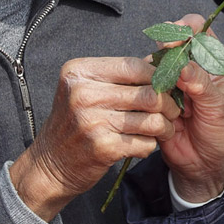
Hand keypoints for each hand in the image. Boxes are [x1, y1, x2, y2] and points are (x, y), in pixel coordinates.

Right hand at [10, 57, 181, 220]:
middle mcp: (83, 94)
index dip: (158, 75)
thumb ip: (121, 74)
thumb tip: (162, 59)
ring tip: (164, 128)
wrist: (50, 164)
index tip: (167, 86)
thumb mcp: (88, 89)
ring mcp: (92, 121)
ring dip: (165, 126)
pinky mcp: (102, 147)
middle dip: (169, 103)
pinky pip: (145, 142)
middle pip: (148, 93)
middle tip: (173, 110)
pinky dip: (150, 145)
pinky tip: (143, 144)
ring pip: (151, 119)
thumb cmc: (76, 122)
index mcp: (80, 72)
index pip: (134, 65)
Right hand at [157, 15, 223, 202]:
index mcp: (211, 58)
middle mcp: (188, 63)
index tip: (177, 43)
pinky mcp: (152, 94)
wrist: (201, 162)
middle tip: (171, 78)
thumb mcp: (217, 110)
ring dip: (157, 80)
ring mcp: (169, 77)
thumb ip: (203, 85)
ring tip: (172, 105)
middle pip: (169, 41)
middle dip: (166, 57)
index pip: (197, 27)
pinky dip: (146, 95)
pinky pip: (141, 86)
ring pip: (152, 63)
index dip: (186, 29)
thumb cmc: (217, 132)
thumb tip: (184, 66)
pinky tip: (160, 114)